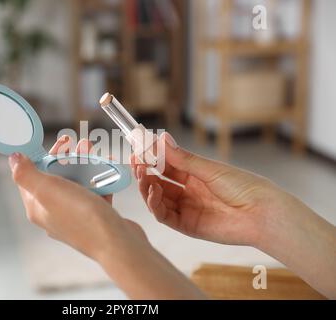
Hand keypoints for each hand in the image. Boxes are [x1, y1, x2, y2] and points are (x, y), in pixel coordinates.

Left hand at [8, 136, 146, 259]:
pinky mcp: (95, 217)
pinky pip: (95, 191)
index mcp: (38, 208)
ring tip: (94, 152)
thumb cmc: (82, 219)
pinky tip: (108, 168)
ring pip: (76, 183)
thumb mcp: (48, 190)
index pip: (31, 178)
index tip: (56, 145)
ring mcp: (75, 216)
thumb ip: (26, 174)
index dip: (41, 157)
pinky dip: (101, 178)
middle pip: (56, 178)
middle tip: (77, 145)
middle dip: (67, 158)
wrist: (117, 243)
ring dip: (85, 164)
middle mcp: (54, 213)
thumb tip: (13, 160)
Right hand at [132, 132, 295, 246]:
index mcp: (195, 175)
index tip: (138, 146)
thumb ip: (182, 158)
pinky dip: (154, 205)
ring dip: (147, 187)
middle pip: (159, 181)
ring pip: (158, 199)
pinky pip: (164, 216)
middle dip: (145, 171)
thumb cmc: (243, 187)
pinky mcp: (187, 225)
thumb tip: (161, 138)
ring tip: (142, 176)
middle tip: (135, 161)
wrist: (262, 213)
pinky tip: (153, 192)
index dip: (151, 157)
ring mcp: (187, 209)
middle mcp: (188, 192)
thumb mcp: (209, 169)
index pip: (166, 165)